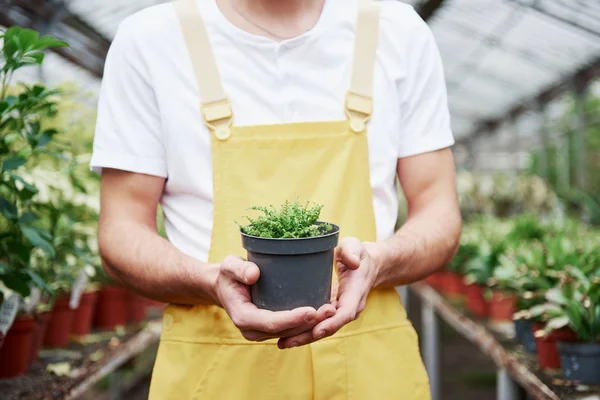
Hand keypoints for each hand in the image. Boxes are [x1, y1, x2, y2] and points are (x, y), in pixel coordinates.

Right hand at [214, 255, 336, 341]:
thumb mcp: (230, 266)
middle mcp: (254, 330)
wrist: (225, 286)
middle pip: (286, 331)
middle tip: (331, 310)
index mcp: (244, 318)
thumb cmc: (229, 274)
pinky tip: (325, 312)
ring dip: (313, 325)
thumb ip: (240, 269)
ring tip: (333, 310)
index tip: (312, 310)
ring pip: (292, 333)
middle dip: (309, 323)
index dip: (293, 319)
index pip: (272, 322)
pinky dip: (308, 322)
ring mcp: (263, 332)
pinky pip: (292, 329)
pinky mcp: (272, 329)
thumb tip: (254, 274)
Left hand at [277, 237, 378, 348]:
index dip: (331, 323)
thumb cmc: (357, 253)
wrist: (366, 265)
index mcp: (356, 293)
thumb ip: (352, 252)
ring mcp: (340, 311)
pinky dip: (304, 331)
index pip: (345, 313)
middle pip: (330, 327)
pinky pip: (319, 323)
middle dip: (310, 336)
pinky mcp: (331, 311)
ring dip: (303, 337)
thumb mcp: (355, 247)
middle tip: (287, 342)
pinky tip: (286, 335)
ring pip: (323, 328)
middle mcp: (349, 307)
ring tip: (282, 343)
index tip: (316, 331)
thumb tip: (353, 262)